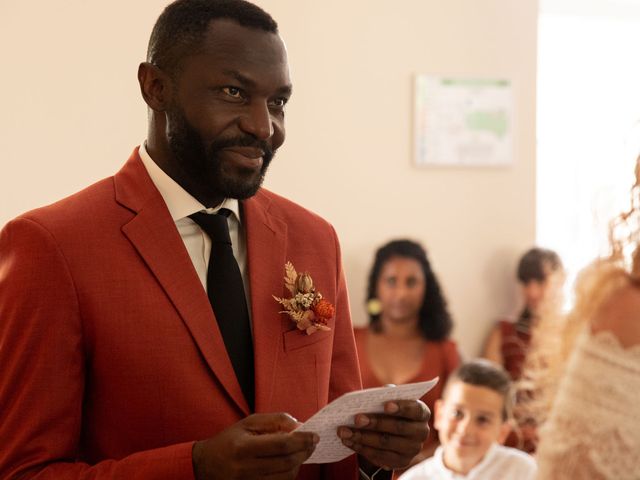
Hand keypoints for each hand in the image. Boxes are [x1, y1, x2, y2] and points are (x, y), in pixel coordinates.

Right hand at [192, 413, 318, 479]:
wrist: (205, 466)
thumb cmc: (229, 440)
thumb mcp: (248, 423)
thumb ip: (274, 421)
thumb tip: (299, 426)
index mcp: (244, 447)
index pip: (282, 445)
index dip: (302, 440)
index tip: (314, 435)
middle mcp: (246, 468)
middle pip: (287, 462)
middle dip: (304, 452)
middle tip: (313, 443)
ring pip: (285, 477)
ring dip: (299, 464)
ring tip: (303, 452)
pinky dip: (289, 475)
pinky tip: (291, 464)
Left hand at [337, 399, 429, 469]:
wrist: (392, 432)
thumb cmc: (389, 410)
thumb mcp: (390, 399)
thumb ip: (384, 396)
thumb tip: (371, 397)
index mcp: (421, 413)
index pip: (415, 409)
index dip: (402, 408)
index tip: (385, 405)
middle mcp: (421, 432)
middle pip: (398, 428)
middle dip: (375, 423)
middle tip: (356, 419)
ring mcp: (412, 449)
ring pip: (386, 443)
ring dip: (363, 437)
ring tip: (345, 431)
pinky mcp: (401, 462)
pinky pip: (379, 456)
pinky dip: (362, 448)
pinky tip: (349, 442)